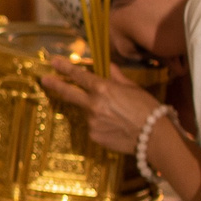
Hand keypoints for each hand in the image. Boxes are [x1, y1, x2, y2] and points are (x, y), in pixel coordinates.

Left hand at [39, 60, 166, 153]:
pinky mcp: (94, 136)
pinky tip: (116, 127)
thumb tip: (106, 66)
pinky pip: (93, 127)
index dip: (65, 68)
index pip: (79, 76)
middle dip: (55, 85)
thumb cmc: (148, 109)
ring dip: (95, 110)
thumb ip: (115, 77)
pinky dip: (101, 124)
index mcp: (103, 89)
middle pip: (69, 93)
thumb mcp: (133, 88)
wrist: (155, 138)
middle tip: (44, 80)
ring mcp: (91, 122)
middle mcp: (93, 105)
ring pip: (87, 112)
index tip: (53, 62)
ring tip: (117, 116)